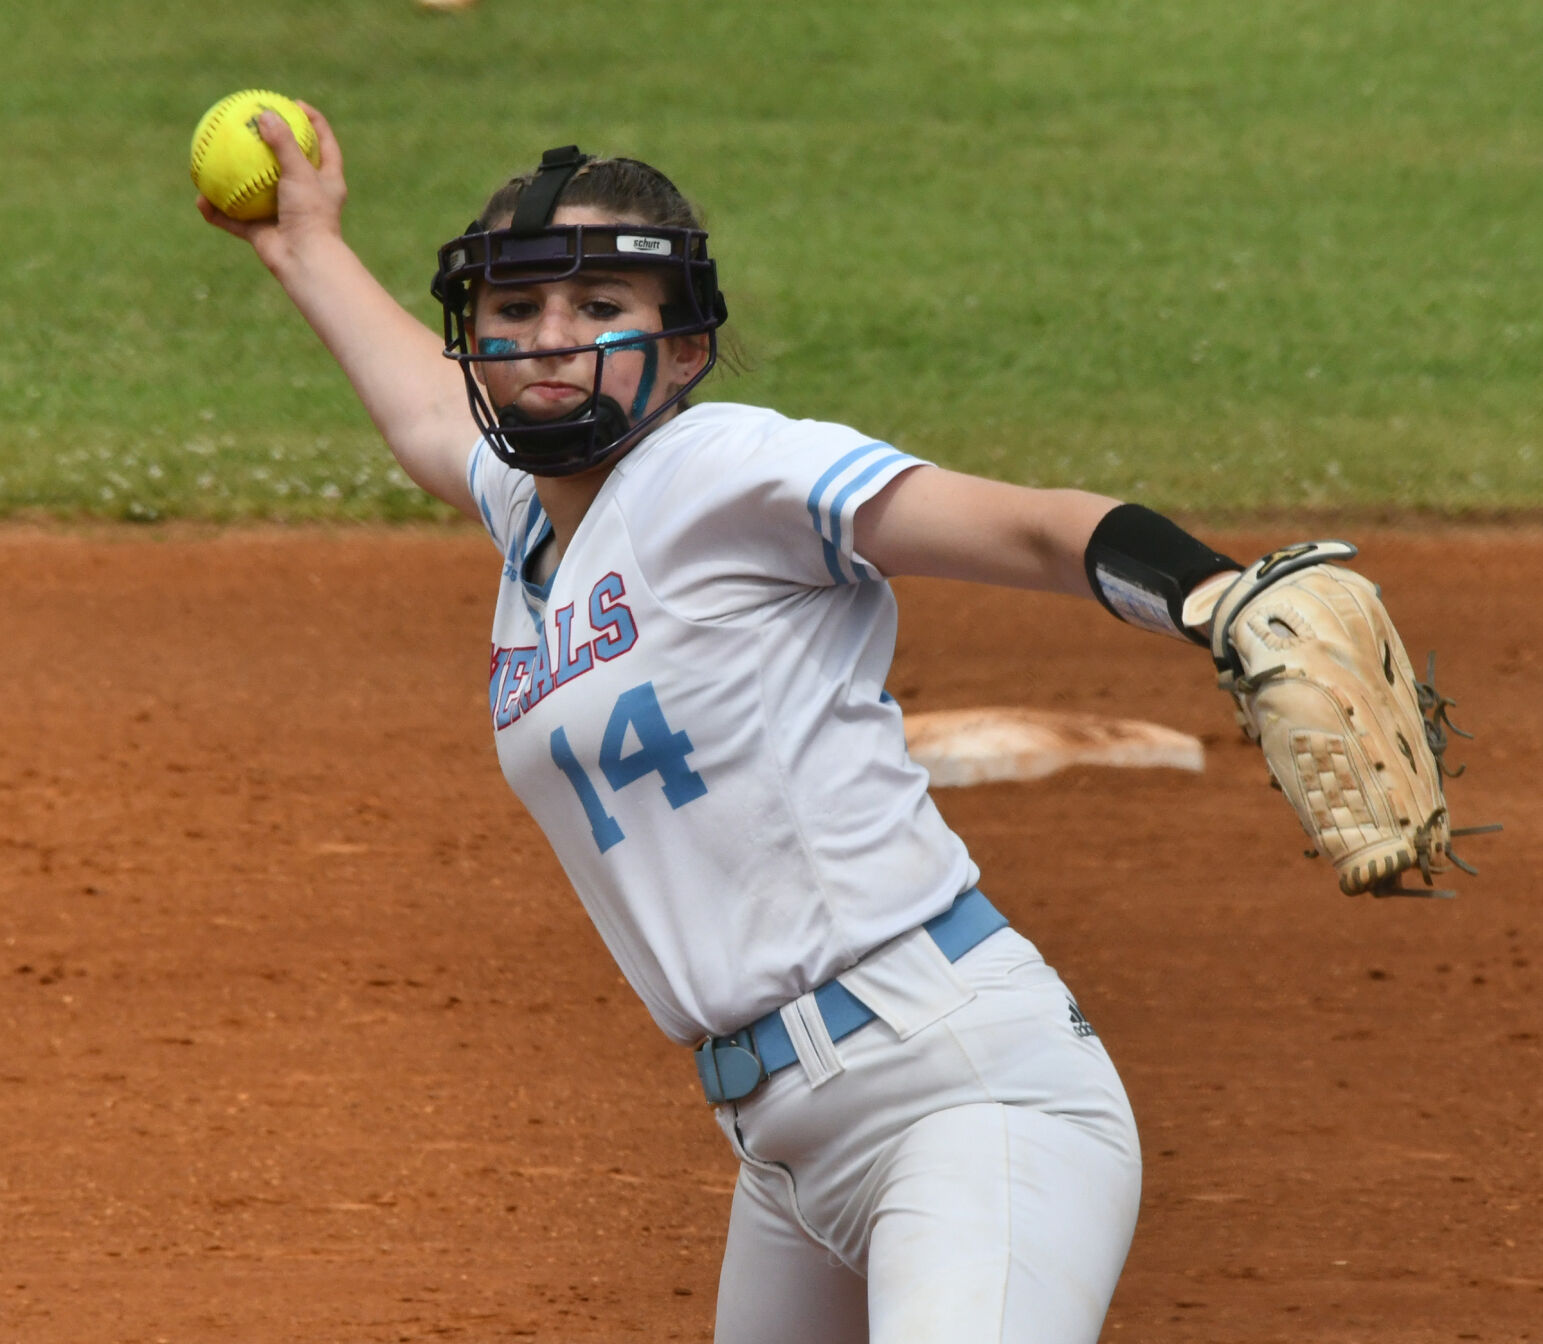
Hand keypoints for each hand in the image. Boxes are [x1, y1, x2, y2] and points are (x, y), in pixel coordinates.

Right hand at [195, 100, 347, 272]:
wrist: (305, 261)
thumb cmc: (310, 215)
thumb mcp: (300, 172)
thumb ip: (283, 143)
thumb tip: (264, 115)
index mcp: (326, 182)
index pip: (324, 143)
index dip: (313, 121)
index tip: (295, 103)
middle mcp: (305, 197)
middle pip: (288, 164)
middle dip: (270, 145)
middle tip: (251, 122)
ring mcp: (283, 215)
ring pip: (255, 193)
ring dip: (236, 180)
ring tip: (215, 160)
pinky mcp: (264, 234)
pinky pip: (234, 220)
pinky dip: (218, 212)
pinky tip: (200, 200)